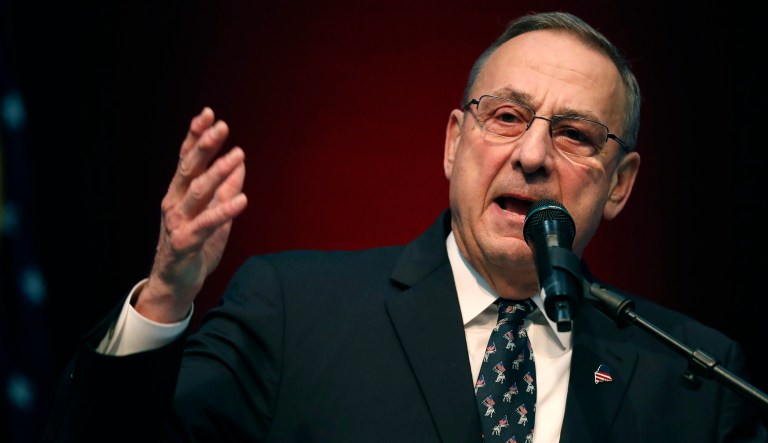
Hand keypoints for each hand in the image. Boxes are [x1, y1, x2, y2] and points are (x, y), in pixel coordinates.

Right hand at [135, 107, 247, 322]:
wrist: (175, 283)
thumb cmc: (194, 246)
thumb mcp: (213, 214)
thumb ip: (224, 190)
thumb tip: (240, 165)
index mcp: (180, 193)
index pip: (187, 158)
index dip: (196, 136)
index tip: (208, 114)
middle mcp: (174, 203)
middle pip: (189, 168)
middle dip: (204, 146)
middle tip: (221, 126)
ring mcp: (177, 222)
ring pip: (197, 191)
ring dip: (218, 172)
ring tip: (238, 155)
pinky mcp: (185, 242)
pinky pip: (206, 224)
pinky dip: (224, 211)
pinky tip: (242, 199)